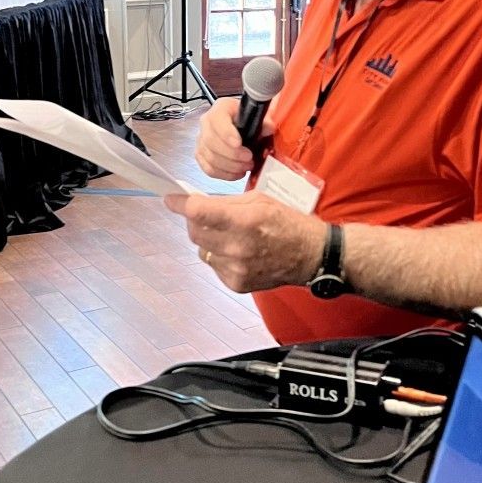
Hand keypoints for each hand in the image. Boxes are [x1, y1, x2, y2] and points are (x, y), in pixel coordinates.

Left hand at [164, 191, 326, 292]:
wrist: (310, 255)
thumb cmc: (288, 222)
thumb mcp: (260, 200)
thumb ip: (227, 203)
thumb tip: (198, 202)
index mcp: (244, 221)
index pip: (198, 212)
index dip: (180, 204)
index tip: (171, 199)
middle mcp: (237, 247)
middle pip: (195, 232)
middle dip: (194, 219)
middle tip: (204, 213)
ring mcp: (235, 269)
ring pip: (201, 249)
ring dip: (208, 238)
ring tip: (228, 233)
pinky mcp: (236, 283)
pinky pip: (213, 264)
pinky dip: (219, 255)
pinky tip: (237, 250)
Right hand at [195, 97, 274, 180]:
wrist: (242, 124)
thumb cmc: (247, 119)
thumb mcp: (258, 116)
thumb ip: (265, 121)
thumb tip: (268, 127)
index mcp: (221, 108)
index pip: (217, 119)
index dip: (226, 133)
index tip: (239, 143)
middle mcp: (208, 122)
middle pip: (211, 141)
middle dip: (232, 154)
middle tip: (249, 158)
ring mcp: (202, 139)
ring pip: (210, 157)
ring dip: (230, 166)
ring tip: (246, 166)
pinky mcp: (202, 155)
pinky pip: (209, 168)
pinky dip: (225, 174)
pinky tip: (237, 173)